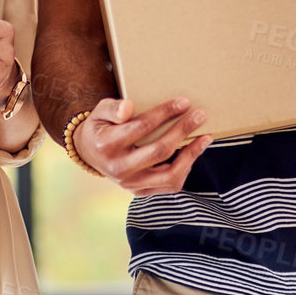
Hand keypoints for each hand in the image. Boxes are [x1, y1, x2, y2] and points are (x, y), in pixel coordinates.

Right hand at [75, 97, 211, 195]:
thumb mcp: (100, 111)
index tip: (184, 102)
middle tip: (200, 115)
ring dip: (191, 154)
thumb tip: (129, 107)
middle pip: (159, 151)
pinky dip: (185, 167)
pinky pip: (170, 184)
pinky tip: (193, 151)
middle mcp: (119, 169)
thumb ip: (113, 108)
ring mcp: (131, 184)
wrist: (90, 153)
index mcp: (107, 146)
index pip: (141, 128)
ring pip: (169, 175)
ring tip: (205, 137)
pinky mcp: (141, 191)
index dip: (165, 113)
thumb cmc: (101, 127)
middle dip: (183, 131)